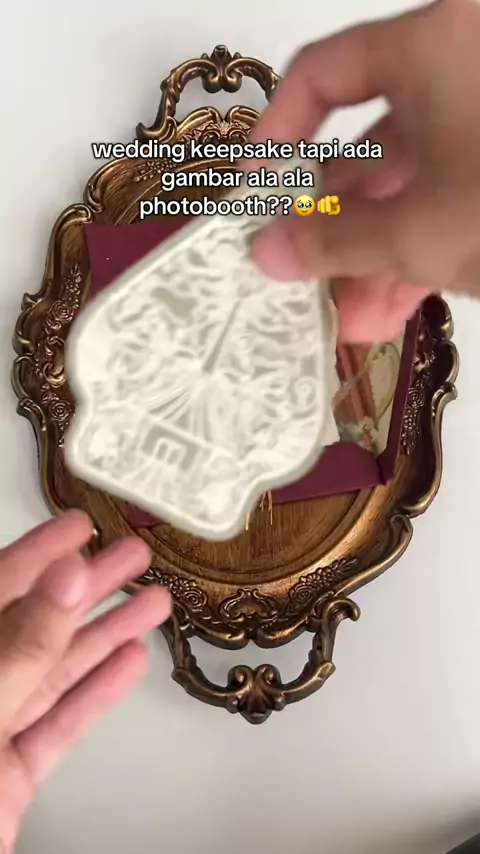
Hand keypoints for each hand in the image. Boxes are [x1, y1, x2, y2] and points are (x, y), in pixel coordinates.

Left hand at [0, 511, 170, 853]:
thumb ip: (22, 647)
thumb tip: (63, 578)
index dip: (38, 554)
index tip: (80, 526)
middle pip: (33, 626)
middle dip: (87, 588)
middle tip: (131, 557)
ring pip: (53, 674)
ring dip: (106, 636)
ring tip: (151, 602)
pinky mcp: (10, 776)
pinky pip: (59, 724)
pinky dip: (96, 695)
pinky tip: (127, 663)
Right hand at [251, 0, 479, 340]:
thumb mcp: (418, 230)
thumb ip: (330, 241)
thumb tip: (263, 252)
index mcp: (433, 44)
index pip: (322, 73)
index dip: (275, 138)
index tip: (255, 198)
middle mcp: (462, 66)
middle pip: (370, 144)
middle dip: (332, 225)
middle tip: (300, 277)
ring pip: (414, 184)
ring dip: (373, 254)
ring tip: (350, 318)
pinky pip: (451, 199)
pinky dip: (419, 250)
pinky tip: (394, 307)